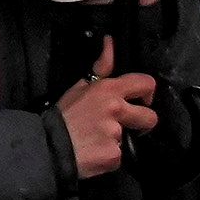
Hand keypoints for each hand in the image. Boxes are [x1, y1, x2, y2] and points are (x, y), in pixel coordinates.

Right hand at [54, 34, 158, 180]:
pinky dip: (108, 157)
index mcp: (109, 90)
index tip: (141, 102)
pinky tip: (94, 154)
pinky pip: (119, 156)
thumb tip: (110, 41)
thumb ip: (101, 67)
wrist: (48, 146)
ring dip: (117, 141)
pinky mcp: (114, 155)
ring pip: (129, 139)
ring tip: (97, 141)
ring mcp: (116, 134)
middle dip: (142, 124)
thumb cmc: (64, 115)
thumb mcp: (80, 86)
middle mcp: (115, 110)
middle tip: (124, 127)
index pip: (146, 83)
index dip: (148, 94)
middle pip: (150, 118)